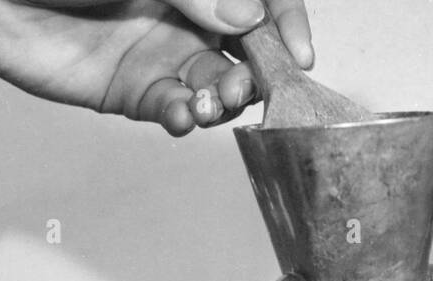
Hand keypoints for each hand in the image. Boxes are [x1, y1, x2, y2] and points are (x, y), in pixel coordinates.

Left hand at [0, 0, 313, 134]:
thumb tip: (248, 16)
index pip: (260, 0)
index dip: (286, 21)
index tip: (298, 52)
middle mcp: (188, 14)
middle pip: (249, 47)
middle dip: (261, 73)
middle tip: (253, 87)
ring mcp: (163, 54)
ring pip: (217, 84)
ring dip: (225, 99)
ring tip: (214, 102)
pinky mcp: (134, 92)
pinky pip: (175, 109)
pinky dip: (186, 117)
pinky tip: (184, 116)